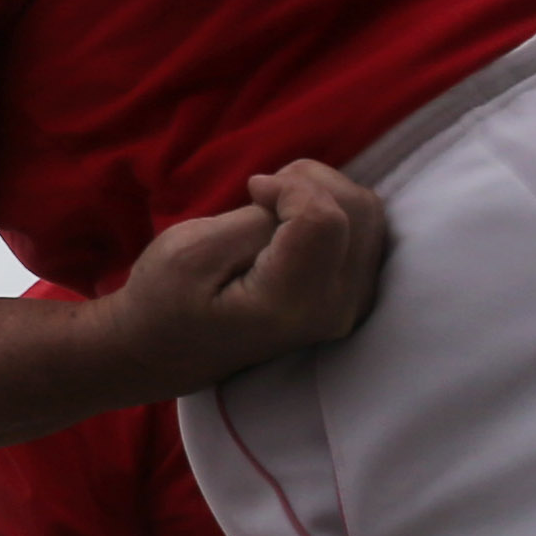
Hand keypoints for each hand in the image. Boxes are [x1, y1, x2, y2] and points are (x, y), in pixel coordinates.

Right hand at [103, 163, 390, 391]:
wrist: (168, 352)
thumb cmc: (165, 301)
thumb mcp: (191, 251)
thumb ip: (255, 221)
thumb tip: (294, 198)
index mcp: (291, 302)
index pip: (326, 218)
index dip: (291, 185)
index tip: (252, 191)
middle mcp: (335, 307)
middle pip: (358, 210)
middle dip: (310, 183)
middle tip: (264, 195)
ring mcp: (350, 306)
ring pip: (369, 215)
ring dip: (323, 194)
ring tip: (277, 208)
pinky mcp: (354, 296)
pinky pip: (368, 231)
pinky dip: (333, 210)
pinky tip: (294, 223)